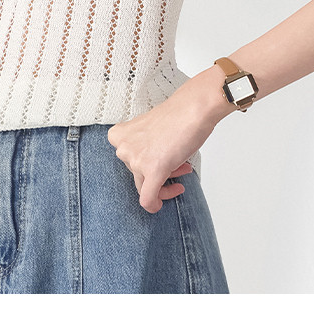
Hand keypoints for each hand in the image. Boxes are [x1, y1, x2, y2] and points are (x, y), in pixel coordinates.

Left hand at [107, 67, 230, 212]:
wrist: (194, 108)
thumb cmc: (177, 115)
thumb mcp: (148, 130)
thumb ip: (141, 147)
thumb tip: (148, 165)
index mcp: (120, 136)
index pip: (127, 162)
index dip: (146, 162)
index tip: (160, 158)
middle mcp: (124, 148)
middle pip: (137, 175)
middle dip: (158, 172)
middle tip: (177, 164)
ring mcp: (137, 160)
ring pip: (144, 188)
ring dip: (164, 184)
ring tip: (182, 169)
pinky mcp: (153, 170)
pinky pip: (148, 199)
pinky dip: (154, 205)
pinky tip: (168, 197)